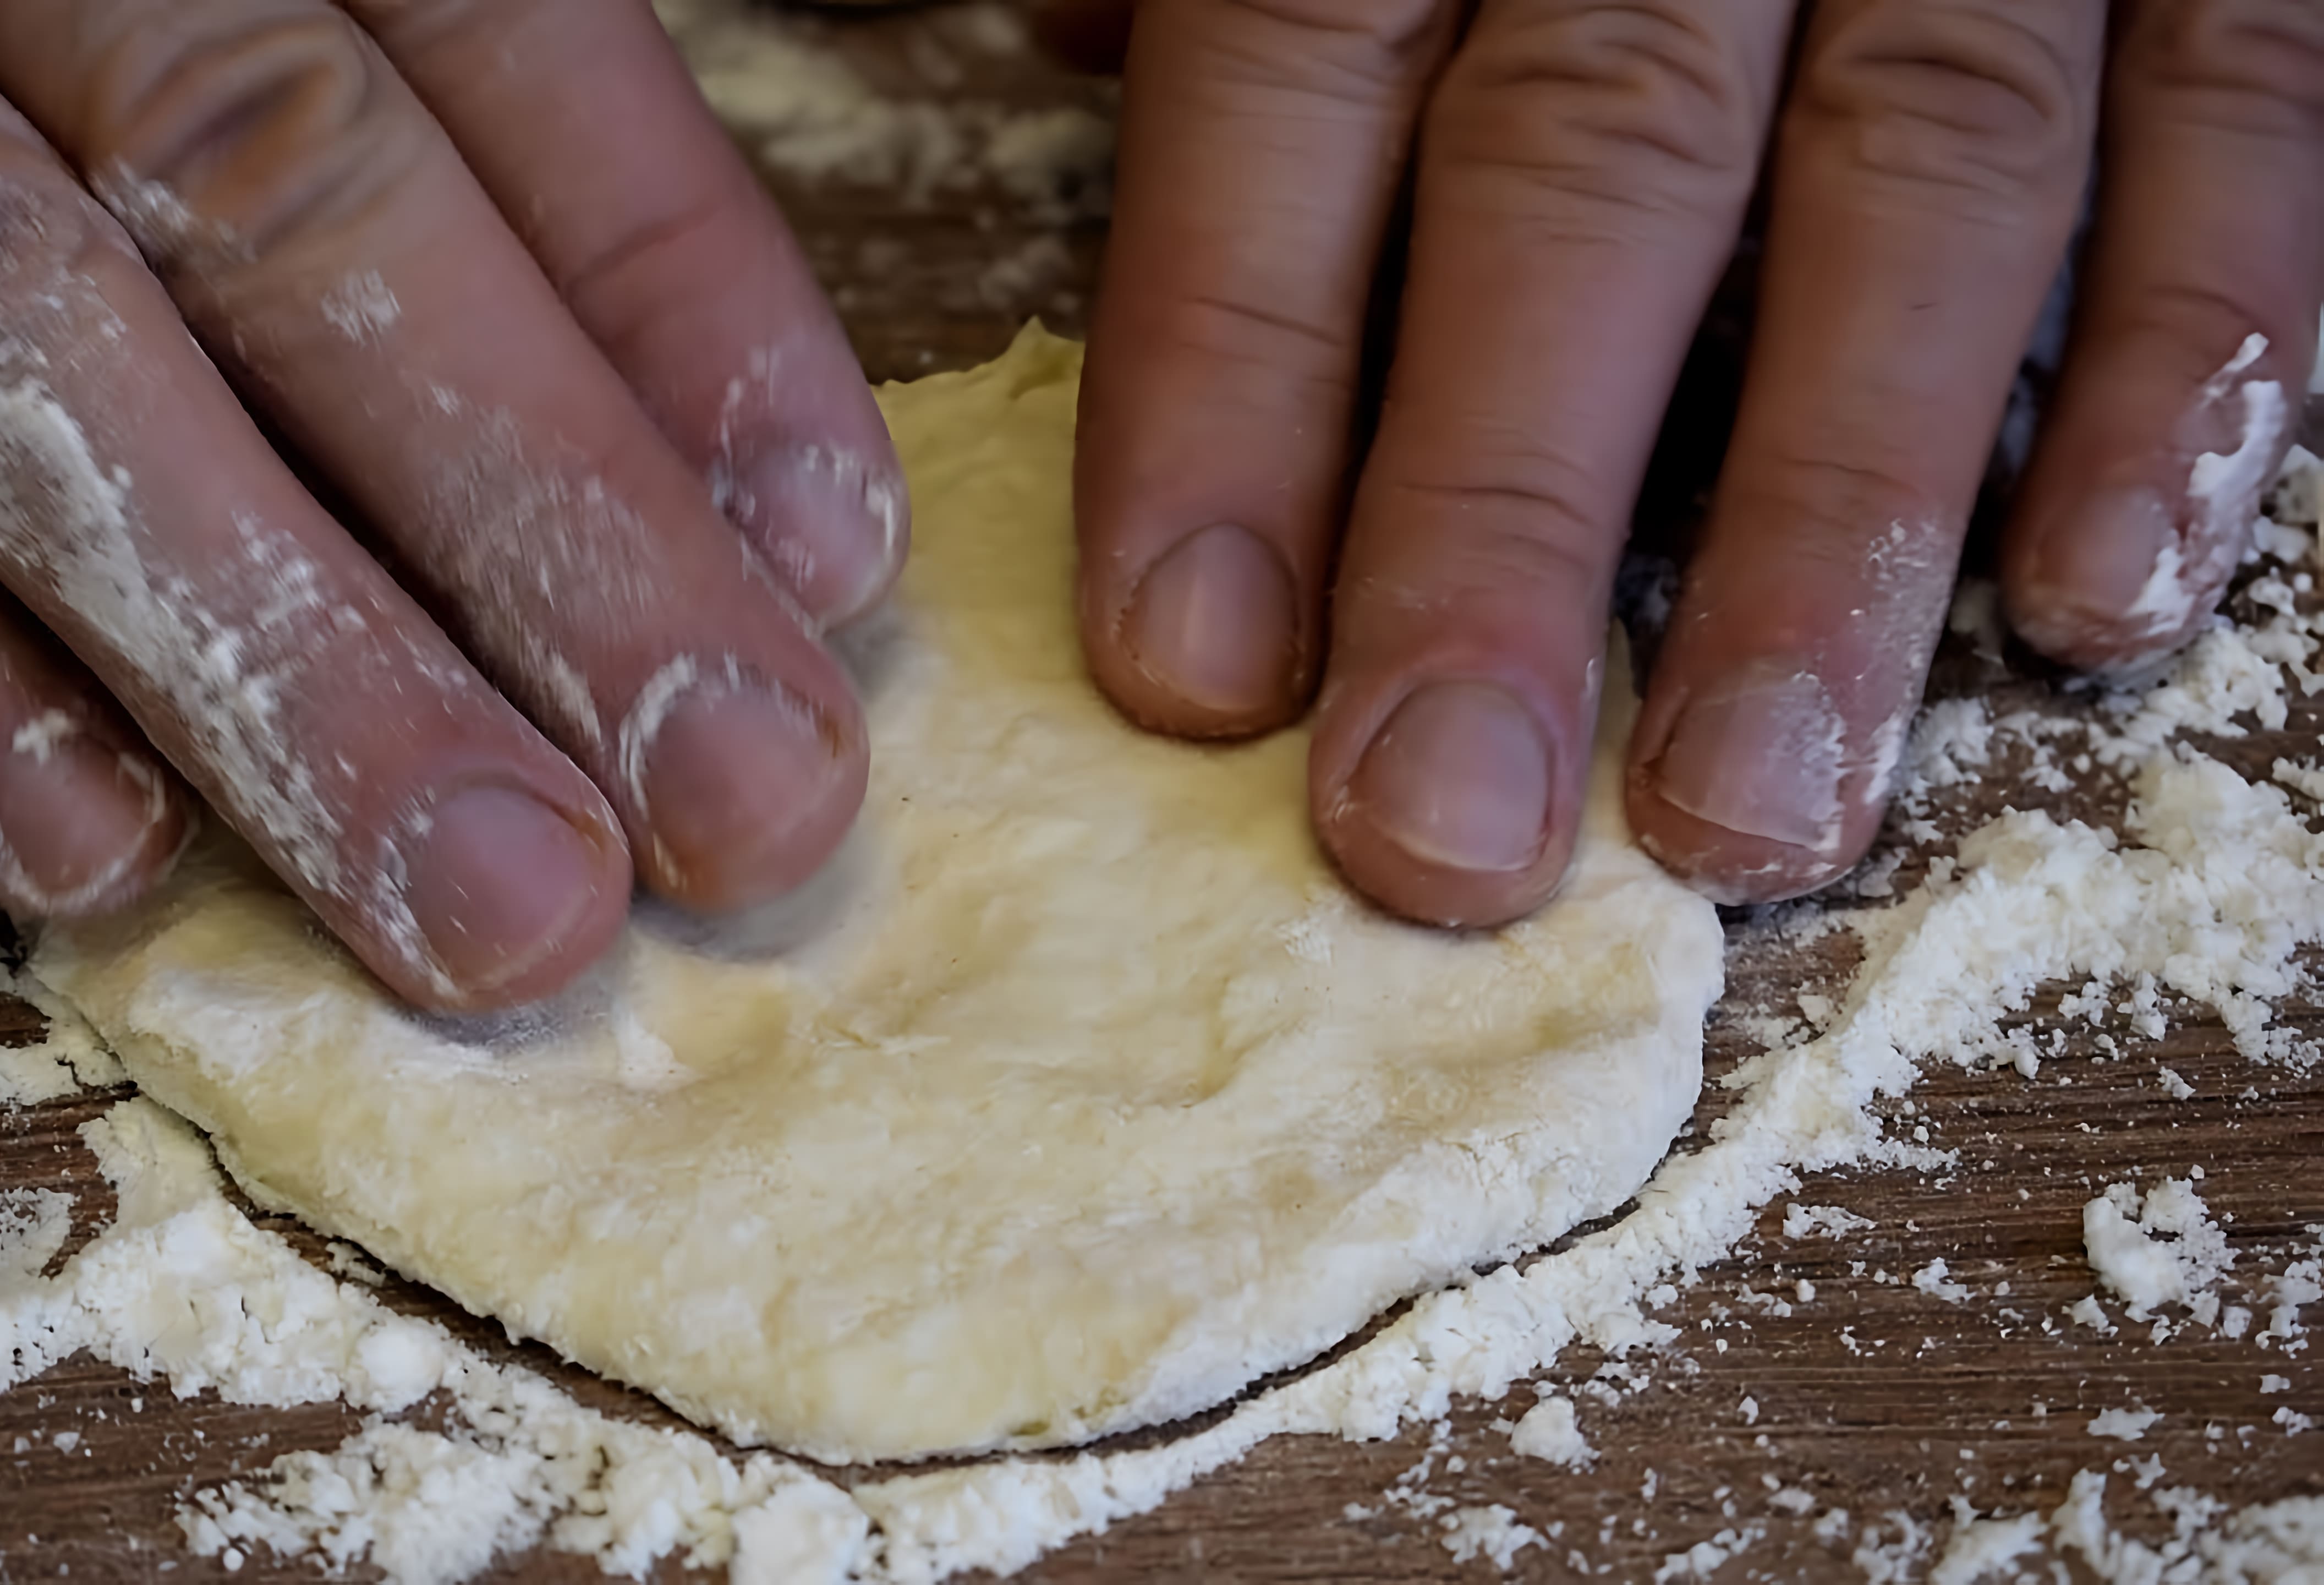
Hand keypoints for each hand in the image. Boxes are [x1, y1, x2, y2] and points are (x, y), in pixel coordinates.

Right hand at [0, 1, 902, 1008]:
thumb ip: (393, 66)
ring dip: (263, 647)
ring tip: (495, 897)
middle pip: (273, 189)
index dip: (667, 291)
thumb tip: (688, 410)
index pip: (472, 22)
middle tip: (742, 804)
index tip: (829, 554)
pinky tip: (81, 839)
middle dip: (530, 520)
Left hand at [1073, 0, 2321, 919]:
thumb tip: (1064, 37)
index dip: (1234, 378)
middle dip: (1508, 525)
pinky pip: (2246, 125)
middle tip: (1441, 827)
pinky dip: (2192, 366)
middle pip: (1591, 187)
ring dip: (1835, 530)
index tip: (1190, 666)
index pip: (1299, 93)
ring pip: (1924, 199)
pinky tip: (2098, 606)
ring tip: (1750, 813)